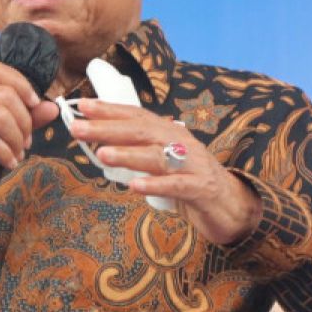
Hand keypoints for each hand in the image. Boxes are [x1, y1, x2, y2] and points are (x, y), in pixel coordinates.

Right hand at [0, 63, 59, 207]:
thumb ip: (24, 118)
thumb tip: (52, 107)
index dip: (23, 85)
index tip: (35, 105)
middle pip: (6, 96)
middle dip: (25, 122)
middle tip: (25, 143)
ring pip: (0, 117)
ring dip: (16, 139)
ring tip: (17, 154)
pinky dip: (5, 153)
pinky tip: (8, 163)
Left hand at [69, 98, 261, 244]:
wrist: (232, 205)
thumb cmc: (192, 181)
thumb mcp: (165, 162)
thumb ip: (140, 152)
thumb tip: (102, 144)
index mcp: (170, 133)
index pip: (136, 116)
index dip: (110, 110)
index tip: (82, 107)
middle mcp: (181, 143)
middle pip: (142, 132)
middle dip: (108, 129)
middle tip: (78, 128)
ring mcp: (193, 165)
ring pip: (157, 156)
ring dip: (128, 154)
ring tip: (101, 154)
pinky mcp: (201, 189)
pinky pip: (176, 186)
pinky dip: (155, 185)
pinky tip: (134, 186)